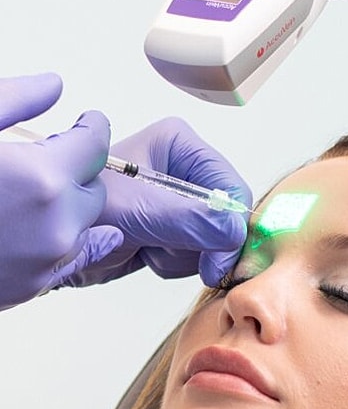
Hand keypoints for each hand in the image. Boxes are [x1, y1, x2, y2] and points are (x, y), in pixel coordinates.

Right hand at [0, 73, 121, 311]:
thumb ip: (13, 101)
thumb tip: (53, 85)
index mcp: (42, 178)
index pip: (94, 145)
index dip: (90, 127)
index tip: (86, 122)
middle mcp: (55, 225)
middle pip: (93, 187)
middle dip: (74, 169)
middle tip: (42, 157)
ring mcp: (46, 262)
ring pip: (82, 224)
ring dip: (67, 205)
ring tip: (30, 194)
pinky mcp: (32, 287)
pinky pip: (73, 260)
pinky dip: (69, 242)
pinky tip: (61, 228)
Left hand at [61, 117, 250, 288]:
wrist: (52, 242)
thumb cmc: (81, 211)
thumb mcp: (138, 211)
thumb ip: (190, 219)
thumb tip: (235, 229)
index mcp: (180, 145)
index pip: (232, 188)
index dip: (231, 227)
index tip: (216, 260)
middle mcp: (184, 169)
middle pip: (227, 218)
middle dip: (199, 243)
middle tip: (164, 250)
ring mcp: (179, 202)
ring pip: (214, 240)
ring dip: (182, 255)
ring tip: (146, 246)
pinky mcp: (172, 228)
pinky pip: (196, 254)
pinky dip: (172, 262)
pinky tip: (145, 253)